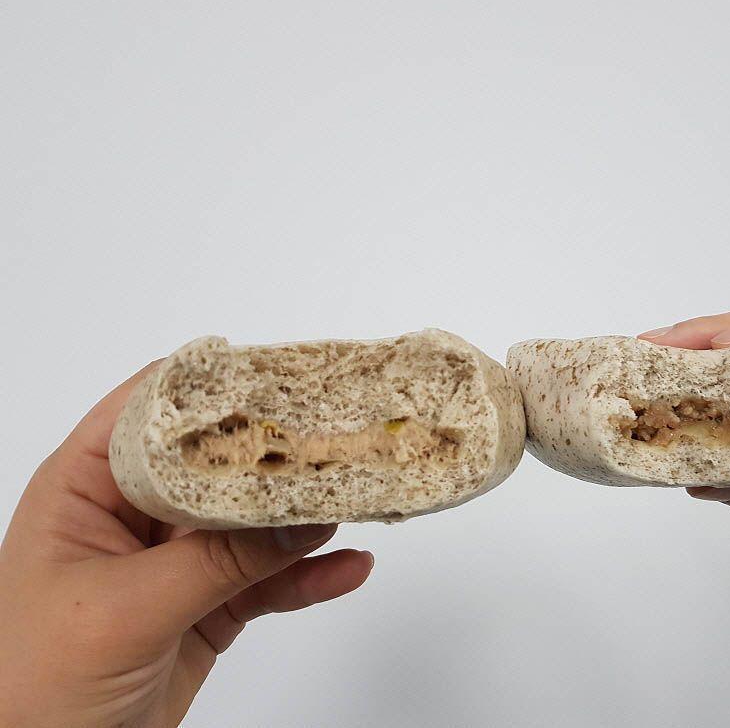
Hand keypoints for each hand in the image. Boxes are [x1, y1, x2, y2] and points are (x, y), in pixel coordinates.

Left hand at [0, 363, 373, 727]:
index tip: (283, 380)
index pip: (152, 413)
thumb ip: (217, 562)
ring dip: (303, 513)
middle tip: (340, 438)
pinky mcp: (208, 606)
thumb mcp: (125, 611)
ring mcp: (176, 561)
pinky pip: (269, 581)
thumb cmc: (34, 686)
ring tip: (358, 497)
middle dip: (276, 453)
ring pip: (251, 521)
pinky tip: (349, 568)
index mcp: (85, 488)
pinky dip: (310, 575)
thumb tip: (301, 519)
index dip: (215, 392)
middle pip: (215, 462)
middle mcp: (134, 514)